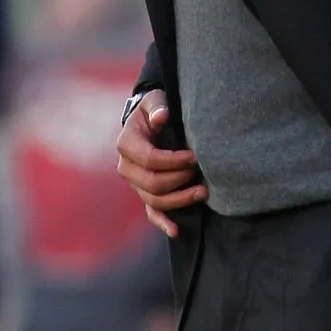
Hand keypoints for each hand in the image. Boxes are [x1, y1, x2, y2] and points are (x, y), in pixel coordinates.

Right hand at [117, 89, 206, 237]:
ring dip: (179, 200)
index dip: (174, 161)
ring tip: (203, 192)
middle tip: (202, 174)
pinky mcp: (144, 192)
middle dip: (180, 181)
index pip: (149, 160)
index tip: (195, 156)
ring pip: (154, 200)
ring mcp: (135, 182)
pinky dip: (162, 222)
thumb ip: (158, 106)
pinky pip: (151, 211)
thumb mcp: (155, 99)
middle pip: (152, 184)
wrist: (150, 118)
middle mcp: (127, 166)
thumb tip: (163, 117)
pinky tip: (176, 230)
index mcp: (127, 144)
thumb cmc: (155, 107)